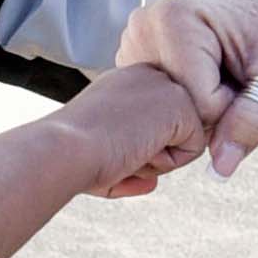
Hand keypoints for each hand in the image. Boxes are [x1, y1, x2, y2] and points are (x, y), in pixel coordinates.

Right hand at [59, 61, 214, 195]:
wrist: (63, 151)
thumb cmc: (73, 157)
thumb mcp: (104, 153)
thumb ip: (131, 162)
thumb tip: (151, 182)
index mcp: (126, 81)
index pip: (157, 121)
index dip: (139, 148)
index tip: (108, 147)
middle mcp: (147, 75)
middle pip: (175, 129)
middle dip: (153, 152)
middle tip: (116, 149)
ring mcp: (166, 85)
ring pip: (187, 138)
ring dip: (160, 159)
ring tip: (125, 148)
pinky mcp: (180, 102)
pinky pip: (195, 148)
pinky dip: (168, 162)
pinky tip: (138, 150)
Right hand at [114, 0, 257, 182]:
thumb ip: (253, 123)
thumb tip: (219, 170)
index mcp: (172, 20)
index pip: (198, 105)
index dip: (232, 104)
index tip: (247, 74)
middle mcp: (143, 26)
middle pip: (176, 108)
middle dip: (213, 110)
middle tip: (237, 73)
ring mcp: (133, 41)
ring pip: (166, 111)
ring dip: (199, 107)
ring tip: (222, 71)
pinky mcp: (134, 55)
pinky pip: (160, 105)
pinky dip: (186, 102)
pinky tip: (205, 75)